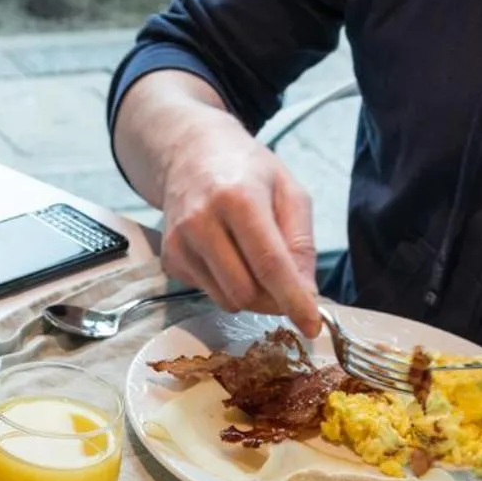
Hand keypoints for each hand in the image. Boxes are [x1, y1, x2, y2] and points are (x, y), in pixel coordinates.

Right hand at [158, 114, 322, 335]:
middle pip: (246, 292)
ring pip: (227, 300)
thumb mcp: (288, 190)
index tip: (311, 326)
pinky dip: (228, 286)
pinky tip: (228, 257)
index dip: (293, 299)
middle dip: (273, 300)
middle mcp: (202, 222)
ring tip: (254, 264)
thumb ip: (301, 241)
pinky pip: (209, 294)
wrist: (190, 154)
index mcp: (237, 198)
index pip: (269, 263)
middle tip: (287, 288)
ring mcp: (180, 243)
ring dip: (251, 295)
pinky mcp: (170, 260)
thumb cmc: (246, 170)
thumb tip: (306, 292)